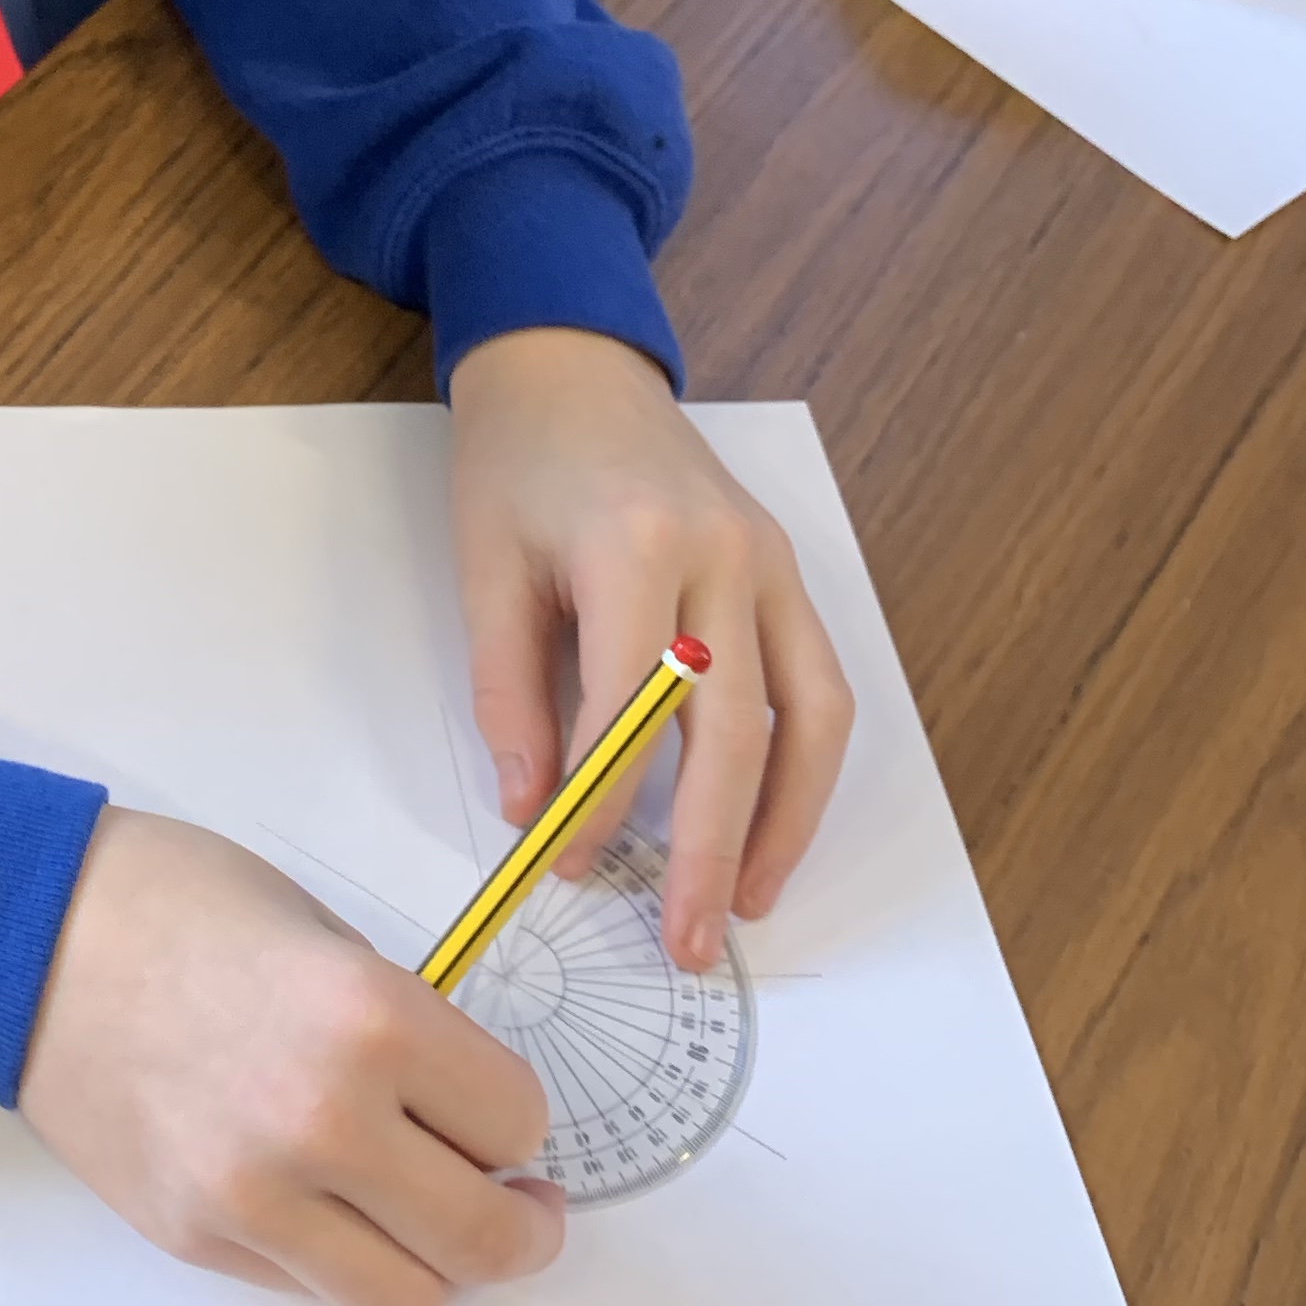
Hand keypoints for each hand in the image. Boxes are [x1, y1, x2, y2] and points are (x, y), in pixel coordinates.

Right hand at [15, 807, 565, 1305]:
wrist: (26, 933)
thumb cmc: (175, 905)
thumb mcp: (325, 935)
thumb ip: (405, 1033)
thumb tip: (461, 1119)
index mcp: (372, 1021)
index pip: (517, 1121)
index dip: (518, 1121)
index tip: (501, 1115)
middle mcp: (321, 1122)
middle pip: (484, 1239)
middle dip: (521, 1227)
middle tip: (522, 1206)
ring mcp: (251, 1195)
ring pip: (404, 1299)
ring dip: (436, 1268)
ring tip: (427, 1225)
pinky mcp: (195, 1236)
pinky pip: (308, 1288)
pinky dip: (341, 1262)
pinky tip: (328, 1207)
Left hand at [445, 328, 850, 971]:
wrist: (571, 366)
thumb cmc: (517, 461)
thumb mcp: (484, 568)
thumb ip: (508, 691)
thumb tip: (532, 807)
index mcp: (636, 545)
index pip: (630, 708)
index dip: (599, 801)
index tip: (562, 866)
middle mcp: (724, 556)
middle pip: (734, 730)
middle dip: (707, 847)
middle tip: (681, 939)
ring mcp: (772, 563)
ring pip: (810, 718)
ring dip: (785, 823)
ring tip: (745, 903)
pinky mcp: (791, 572)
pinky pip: (820, 685)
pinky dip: (807, 767)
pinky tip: (772, 827)